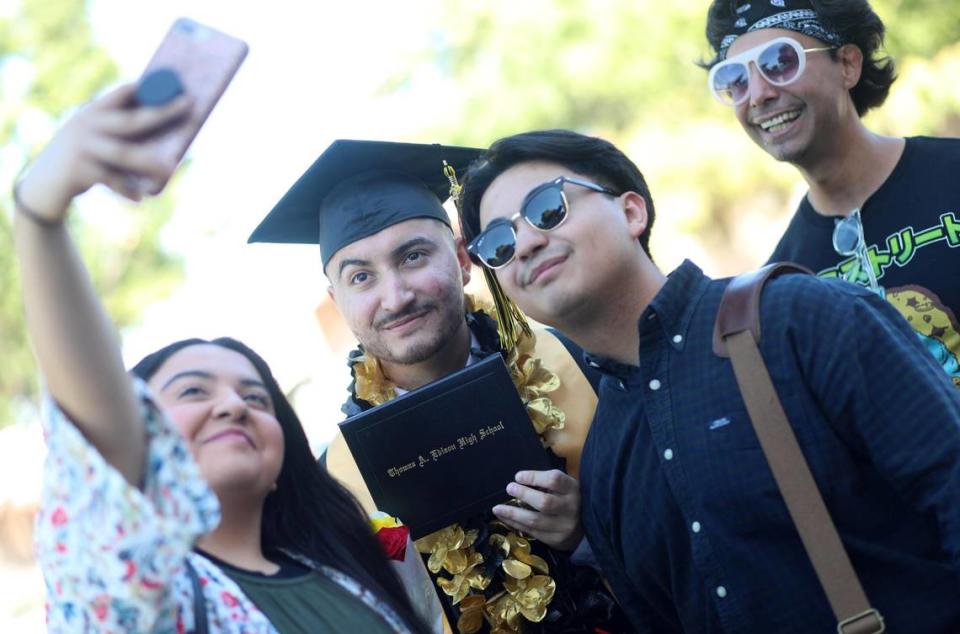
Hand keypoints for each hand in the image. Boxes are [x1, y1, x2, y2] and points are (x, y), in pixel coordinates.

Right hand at [16, 83, 191, 221]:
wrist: (42, 186)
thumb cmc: (80, 161)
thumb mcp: (95, 140)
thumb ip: (119, 134)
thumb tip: (167, 142)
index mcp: (93, 113)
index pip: (122, 94)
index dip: (146, 88)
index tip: (174, 82)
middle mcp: (87, 125)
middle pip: (132, 121)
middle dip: (163, 113)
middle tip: (189, 104)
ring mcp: (82, 147)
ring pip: (125, 154)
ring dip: (150, 163)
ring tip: (170, 171)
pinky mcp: (78, 170)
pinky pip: (111, 180)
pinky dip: (127, 190)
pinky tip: (140, 198)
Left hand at [492, 469, 583, 550]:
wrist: (585, 528)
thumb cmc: (567, 500)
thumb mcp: (564, 487)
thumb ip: (547, 483)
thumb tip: (519, 481)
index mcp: (573, 489)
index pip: (554, 480)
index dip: (534, 477)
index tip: (518, 476)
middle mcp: (571, 508)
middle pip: (544, 502)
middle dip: (523, 495)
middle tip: (509, 488)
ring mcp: (564, 526)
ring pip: (535, 521)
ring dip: (513, 513)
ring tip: (497, 508)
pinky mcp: (556, 540)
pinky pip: (531, 532)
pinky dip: (515, 524)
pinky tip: (504, 518)